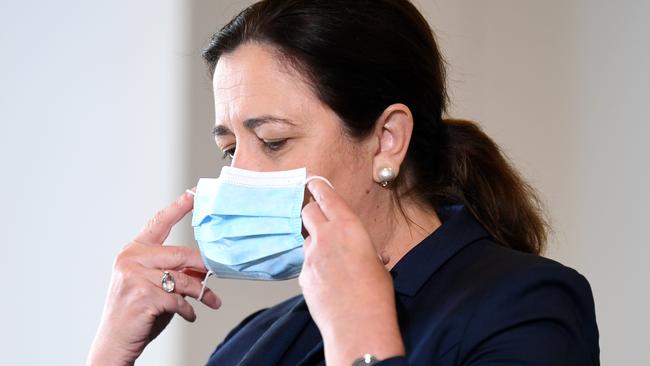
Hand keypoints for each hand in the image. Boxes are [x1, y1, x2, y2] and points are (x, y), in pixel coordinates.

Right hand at [87, 190, 221, 365]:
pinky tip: (189, 315)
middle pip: (181, 254)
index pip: (159, 222)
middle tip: (216, 275)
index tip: (195, 193)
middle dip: (203, 266)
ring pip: (183, 278)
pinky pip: (179, 299)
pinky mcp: (143, 296)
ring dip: (202, 292)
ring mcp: (135, 277)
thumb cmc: (137, 312)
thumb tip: (205, 265)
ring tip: (211, 301)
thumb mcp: (156, 285)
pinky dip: (188, 309)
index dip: (179, 206)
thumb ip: (175, 271)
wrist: (115, 342)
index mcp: (134, 251)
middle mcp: (131, 259)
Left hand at [300, 180, 404, 364]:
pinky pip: (306, 263)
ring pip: (306, 239)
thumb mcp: (377, 263)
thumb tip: (371, 256)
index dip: (317, 186)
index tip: (312, 180)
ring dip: (315, 241)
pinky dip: (314, 266)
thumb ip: (366, 251)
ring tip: (331, 257)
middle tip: (318, 214)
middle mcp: (325, 236)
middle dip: (312, 210)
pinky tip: (328, 281)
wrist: (357, 324)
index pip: (325, 196)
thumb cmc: (375, 294)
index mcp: (348, 226)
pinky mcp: (303, 276)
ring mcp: (310, 256)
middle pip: (307, 211)